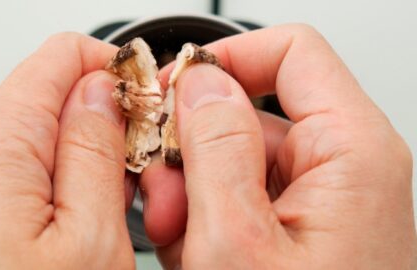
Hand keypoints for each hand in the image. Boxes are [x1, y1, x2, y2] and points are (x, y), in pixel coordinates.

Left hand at [0, 33, 136, 268]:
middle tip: (142, 170)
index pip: (66, 55)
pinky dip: (75, 175)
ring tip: (119, 202)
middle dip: (111, 118)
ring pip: (53, 126)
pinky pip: (39, 159)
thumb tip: (106, 93)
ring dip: (97, 153)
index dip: (117, 71)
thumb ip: (97, 148)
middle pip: (59, 88)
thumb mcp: (90, 240)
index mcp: (0, 143)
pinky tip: (91, 214)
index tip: (149, 106)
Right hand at [141, 24, 415, 268]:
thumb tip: (200, 86)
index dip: (227, 57)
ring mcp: (314, 198)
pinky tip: (196, 252)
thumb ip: (216, 149)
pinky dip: (205, 215)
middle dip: (193, 145)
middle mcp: (340, 167)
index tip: (176, 86)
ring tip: (181, 238)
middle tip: (166, 191)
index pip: (289, 51)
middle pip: (251, 109)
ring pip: (233, 156)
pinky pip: (236, 193)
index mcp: (349, 152)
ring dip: (192, 190)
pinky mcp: (293, 225)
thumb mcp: (239, 244)